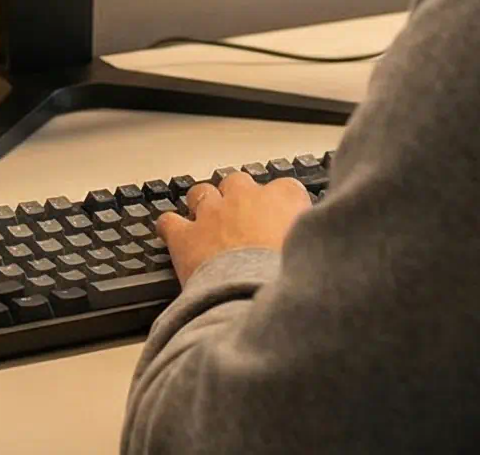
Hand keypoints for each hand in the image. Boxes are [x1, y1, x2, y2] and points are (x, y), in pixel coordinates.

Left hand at [158, 172, 311, 284]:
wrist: (251, 297)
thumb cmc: (285, 281)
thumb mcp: (310, 256)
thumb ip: (308, 243)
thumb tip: (310, 249)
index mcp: (283, 200)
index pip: (286, 188)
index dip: (282, 204)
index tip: (282, 217)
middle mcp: (246, 198)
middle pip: (239, 182)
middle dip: (238, 198)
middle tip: (242, 220)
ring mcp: (213, 213)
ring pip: (202, 193)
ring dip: (203, 205)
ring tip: (207, 223)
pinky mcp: (186, 235)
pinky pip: (169, 221)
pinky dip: (170, 227)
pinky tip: (173, 234)